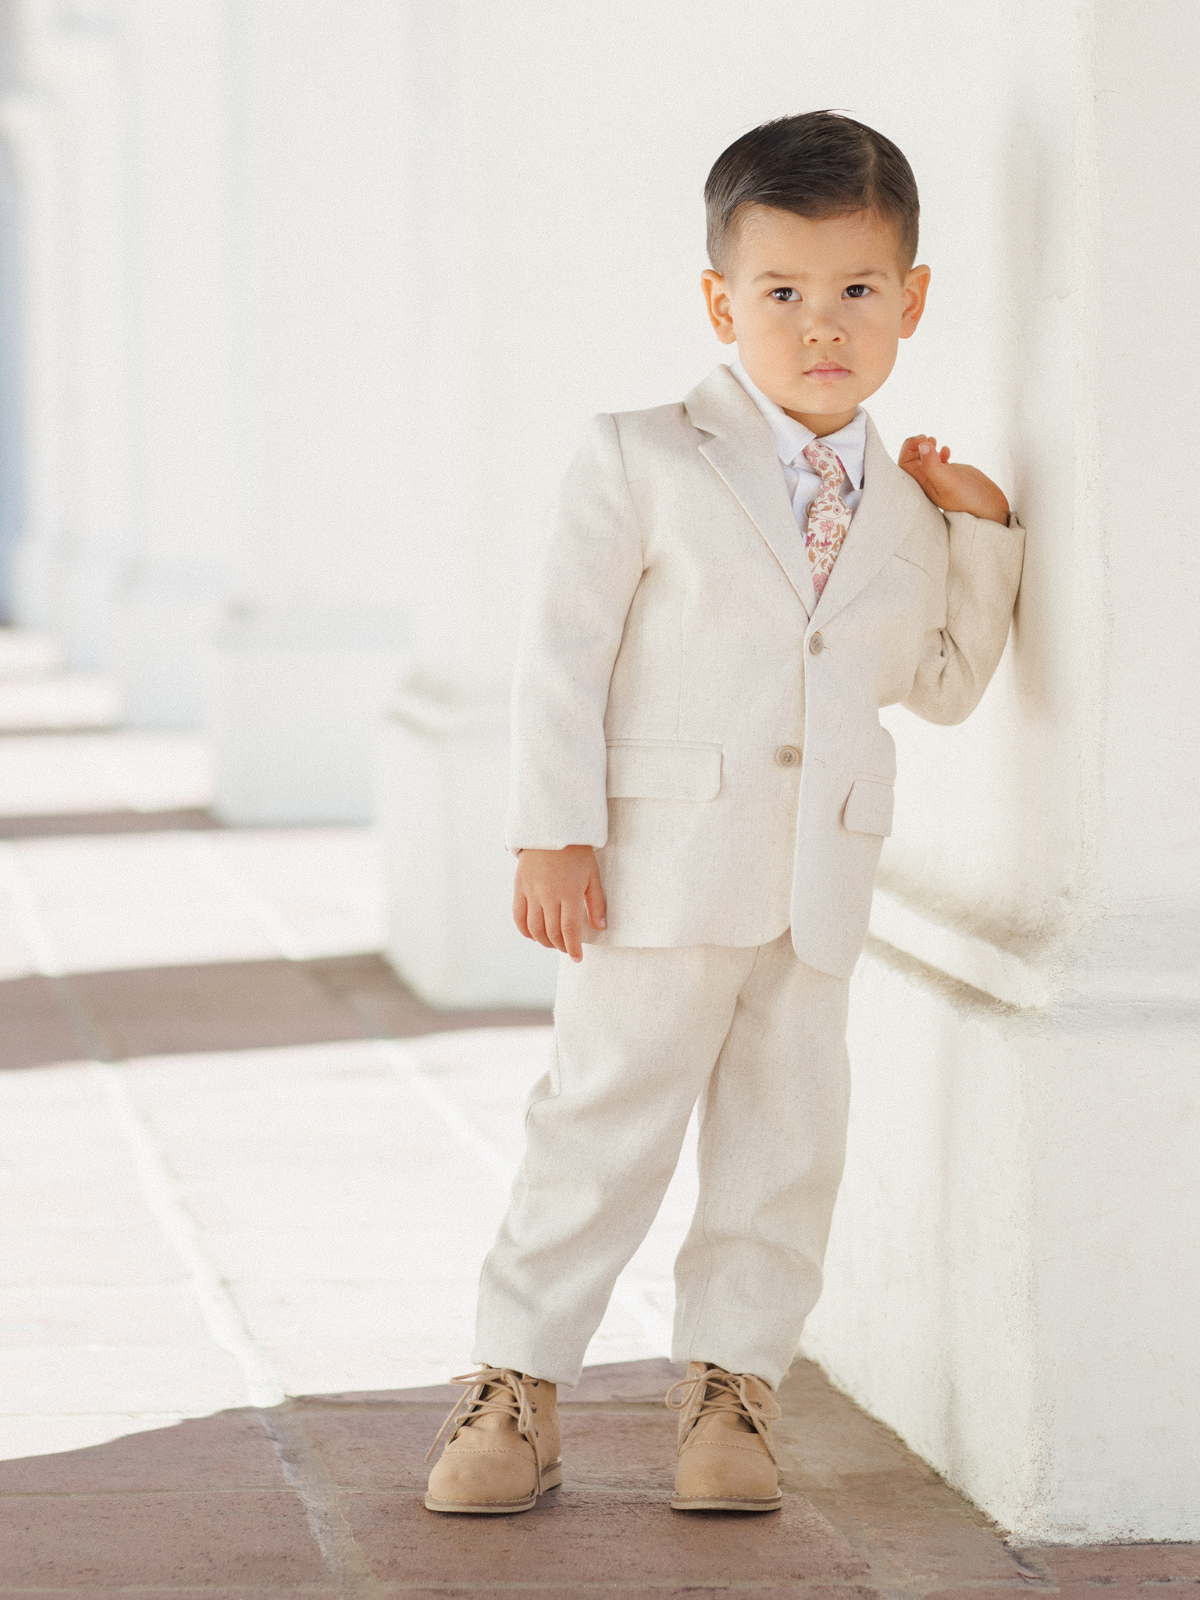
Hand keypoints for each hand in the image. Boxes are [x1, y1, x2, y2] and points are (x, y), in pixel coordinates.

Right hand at [513, 845, 606, 962]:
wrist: (552, 828)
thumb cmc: (577, 852)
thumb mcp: (593, 875)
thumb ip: (596, 903)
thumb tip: (600, 928)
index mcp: (569, 892)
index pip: (569, 930)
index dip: (573, 948)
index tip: (577, 958)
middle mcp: (548, 895)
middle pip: (552, 932)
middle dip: (561, 946)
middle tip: (568, 949)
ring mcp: (531, 892)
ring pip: (534, 928)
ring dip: (544, 941)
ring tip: (553, 943)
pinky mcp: (519, 887)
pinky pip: (518, 916)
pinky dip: (525, 931)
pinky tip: (533, 935)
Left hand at [899, 435, 1008, 522]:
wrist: (988, 508)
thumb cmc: (967, 500)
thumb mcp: (948, 483)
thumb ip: (933, 465)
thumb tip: (922, 445)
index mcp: (922, 485)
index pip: (904, 464)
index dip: (909, 448)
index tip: (923, 440)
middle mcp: (928, 481)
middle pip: (911, 460)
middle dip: (916, 445)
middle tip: (928, 438)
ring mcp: (940, 477)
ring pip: (925, 459)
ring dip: (926, 447)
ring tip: (934, 440)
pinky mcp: (951, 474)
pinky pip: (939, 460)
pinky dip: (940, 452)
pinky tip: (947, 450)